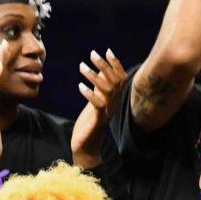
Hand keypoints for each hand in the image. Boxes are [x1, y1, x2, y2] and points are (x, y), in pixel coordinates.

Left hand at [70, 49, 126, 167]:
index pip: (120, 79)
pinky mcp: (97, 121)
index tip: (107, 50)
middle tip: (92, 53)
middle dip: (104, 65)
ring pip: (107, 90)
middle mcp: (112, 105)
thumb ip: (99, 90)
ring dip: (94, 76)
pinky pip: (98, 105)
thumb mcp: (95, 104)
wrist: (86, 148)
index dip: (116, 64)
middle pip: (114, 81)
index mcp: (112, 100)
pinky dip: (90, 94)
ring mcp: (106, 113)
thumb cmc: (89, 125)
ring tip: (81, 66)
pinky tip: (80, 86)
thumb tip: (100, 74)